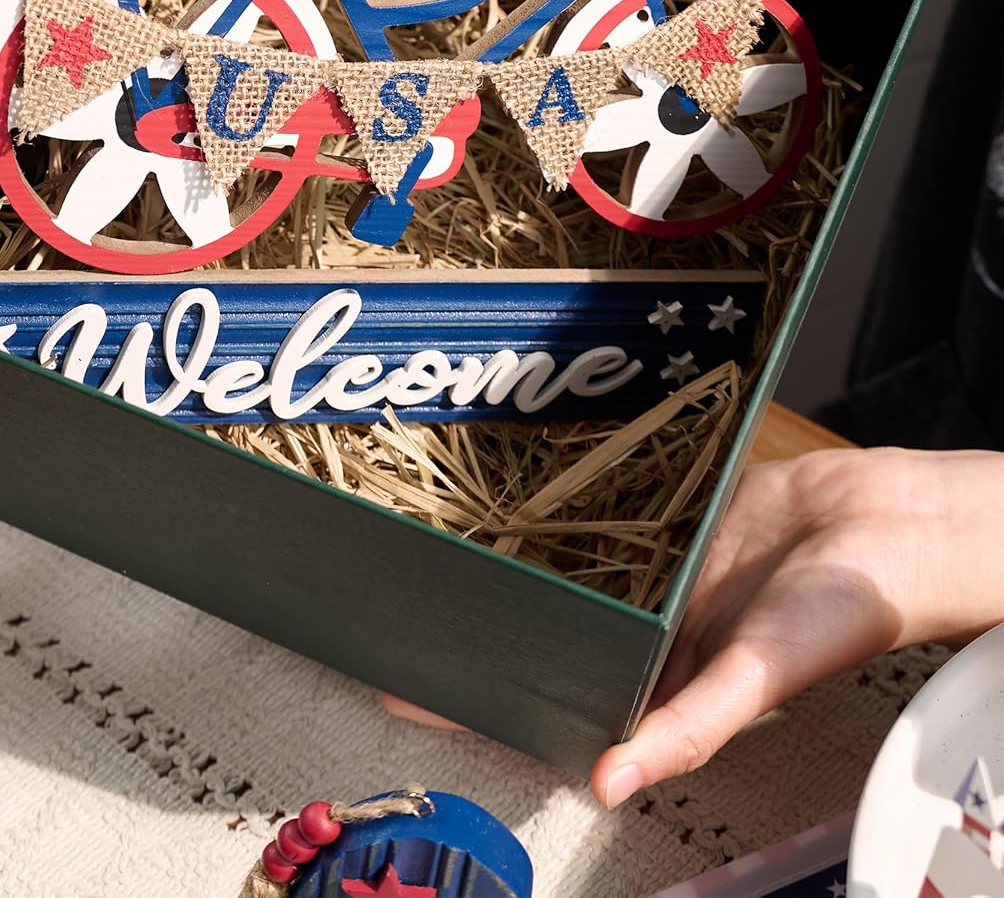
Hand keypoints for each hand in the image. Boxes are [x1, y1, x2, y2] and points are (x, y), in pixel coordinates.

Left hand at [381, 448, 1003, 806]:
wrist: (885, 522)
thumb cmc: (843, 610)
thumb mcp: (758, 674)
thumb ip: (689, 725)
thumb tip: (609, 781)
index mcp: (660, 685)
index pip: (552, 699)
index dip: (486, 697)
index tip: (408, 683)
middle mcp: (647, 633)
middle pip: (545, 632)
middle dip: (480, 626)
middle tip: (400, 604)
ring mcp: (652, 574)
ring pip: (564, 573)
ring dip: (512, 568)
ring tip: (436, 551)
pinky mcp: (663, 522)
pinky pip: (599, 522)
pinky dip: (559, 518)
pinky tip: (511, 503)